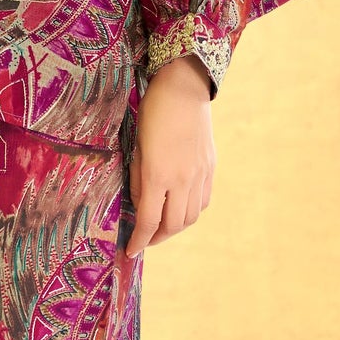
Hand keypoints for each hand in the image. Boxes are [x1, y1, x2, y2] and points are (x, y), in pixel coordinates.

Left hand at [125, 57, 215, 255]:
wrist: (184, 89)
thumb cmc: (152, 113)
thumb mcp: (136, 146)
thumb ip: (136, 179)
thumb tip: (138, 204)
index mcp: (157, 174)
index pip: (148, 220)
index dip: (139, 240)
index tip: (130, 251)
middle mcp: (182, 179)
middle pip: (172, 225)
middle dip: (157, 238)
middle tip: (144, 239)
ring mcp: (199, 174)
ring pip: (191, 217)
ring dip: (175, 228)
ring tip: (162, 227)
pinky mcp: (210, 167)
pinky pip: (203, 201)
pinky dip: (191, 212)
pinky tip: (180, 208)